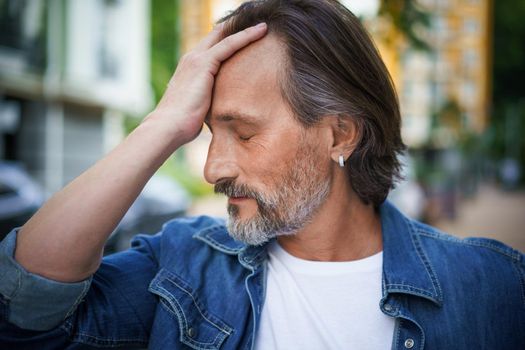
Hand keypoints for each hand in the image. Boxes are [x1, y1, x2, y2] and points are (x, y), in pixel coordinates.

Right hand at [149, 22, 267, 145]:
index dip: (226, 41)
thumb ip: (209, 102)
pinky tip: (260, 31)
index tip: (245, 38)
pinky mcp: (204, 63)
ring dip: (246, 30)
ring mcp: (196, 59)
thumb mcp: (199, 108)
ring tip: (264, 27)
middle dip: (235, 29)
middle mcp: (192, 59)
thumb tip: (222, 112)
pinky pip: (229, 44)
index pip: (211, 48)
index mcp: (190, 69)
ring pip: (225, 37)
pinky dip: (246, 36)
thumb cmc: (183, 124)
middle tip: (257, 27)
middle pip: (217, 36)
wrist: (169, 126)